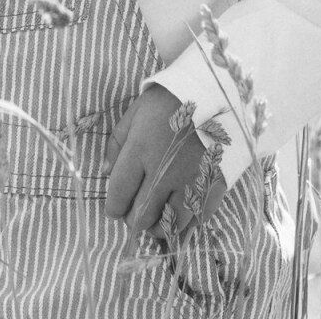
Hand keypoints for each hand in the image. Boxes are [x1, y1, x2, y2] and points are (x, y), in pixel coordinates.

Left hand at [104, 85, 226, 237]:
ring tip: (155, 218)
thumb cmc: (169, 102)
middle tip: (133, 214)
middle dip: (133, 219)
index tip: (114, 209)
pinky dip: (184, 225)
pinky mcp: (213, 187)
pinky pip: (196, 220)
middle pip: (141, 215)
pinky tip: (178, 218)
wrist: (215, 94)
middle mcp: (164, 170)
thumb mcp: (134, 114)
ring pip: (169, 224)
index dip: (113, 207)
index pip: (119, 193)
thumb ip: (116, 144)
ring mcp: (191, 181)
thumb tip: (105, 172)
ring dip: (158, 226)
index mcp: (140, 150)